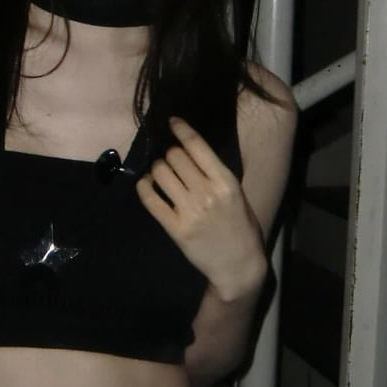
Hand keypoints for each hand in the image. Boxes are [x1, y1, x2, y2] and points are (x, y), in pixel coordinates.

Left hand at [136, 116, 266, 301]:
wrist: (238, 266)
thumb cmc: (242, 227)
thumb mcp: (238, 195)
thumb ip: (216, 174)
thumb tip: (189, 151)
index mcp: (226, 182)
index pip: (197, 146)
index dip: (181, 129)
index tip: (172, 121)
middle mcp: (206, 193)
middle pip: (175, 156)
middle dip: (170, 153)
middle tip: (171, 159)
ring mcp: (189, 211)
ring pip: (160, 173)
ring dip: (157, 168)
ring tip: (161, 173)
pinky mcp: (174, 228)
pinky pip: (150, 199)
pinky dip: (144, 187)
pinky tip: (147, 184)